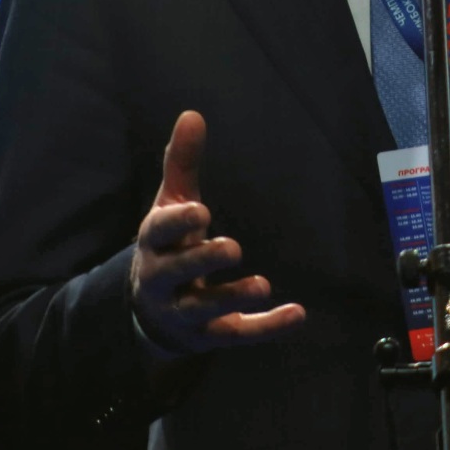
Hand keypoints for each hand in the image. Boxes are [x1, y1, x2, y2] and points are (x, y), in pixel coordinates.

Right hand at [129, 111, 305, 354]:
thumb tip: (193, 114)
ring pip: (204, 309)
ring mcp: (184, 312)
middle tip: (232, 248)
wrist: (153, 311)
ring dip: (232, 298)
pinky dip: (266, 328)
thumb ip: (183, 163)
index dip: (176, 224)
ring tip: (262, 285)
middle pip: (177, 273)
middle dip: (201, 262)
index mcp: (155, 243)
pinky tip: (295, 314)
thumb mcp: (173, 204)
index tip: (202, 211)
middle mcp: (163, 280)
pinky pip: (236, 333)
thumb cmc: (168, 244)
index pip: (158, 233)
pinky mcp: (208, 335)